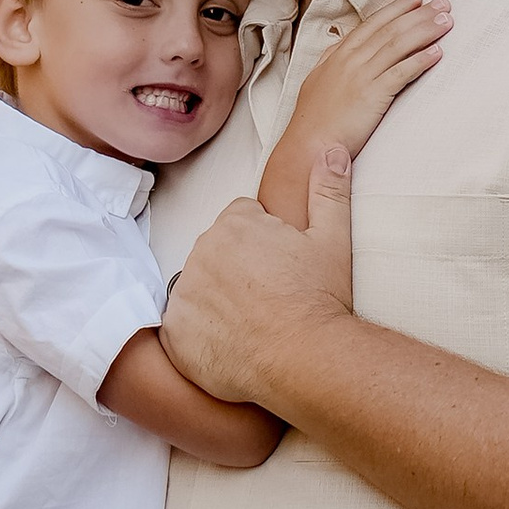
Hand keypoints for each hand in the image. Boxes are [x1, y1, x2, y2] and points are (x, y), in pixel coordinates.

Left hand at [160, 140, 356, 415]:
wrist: (306, 359)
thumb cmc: (320, 299)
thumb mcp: (333, 239)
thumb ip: (328, 189)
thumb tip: (330, 148)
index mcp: (234, 224)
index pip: (240, 221)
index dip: (264, 244)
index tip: (280, 269)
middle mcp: (201, 252)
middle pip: (215, 253)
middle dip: (236, 269)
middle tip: (269, 297)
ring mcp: (185, 293)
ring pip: (198, 289)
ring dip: (216, 301)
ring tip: (252, 324)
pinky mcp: (175, 333)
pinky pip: (183, 328)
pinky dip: (200, 336)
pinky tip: (231, 345)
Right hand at [259, 0, 447, 226]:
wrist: (308, 145)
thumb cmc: (313, 118)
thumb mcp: (318, 80)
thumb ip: (331, 60)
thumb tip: (340, 46)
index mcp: (338, 54)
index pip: (372, 24)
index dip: (396, 8)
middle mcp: (350, 59)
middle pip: (390, 29)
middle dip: (419, 14)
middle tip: (443, 4)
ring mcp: (361, 76)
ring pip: (398, 45)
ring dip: (425, 31)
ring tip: (447, 23)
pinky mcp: (372, 95)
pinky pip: (401, 73)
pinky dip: (420, 61)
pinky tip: (437, 54)